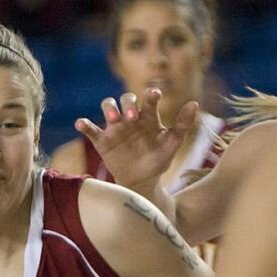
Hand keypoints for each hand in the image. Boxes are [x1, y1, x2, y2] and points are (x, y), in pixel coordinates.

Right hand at [75, 88, 198, 192]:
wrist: (142, 182)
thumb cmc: (158, 160)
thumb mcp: (172, 144)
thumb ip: (182, 125)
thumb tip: (194, 103)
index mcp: (148, 116)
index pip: (148, 99)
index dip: (150, 94)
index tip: (154, 95)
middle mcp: (131, 117)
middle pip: (126, 99)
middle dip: (128, 104)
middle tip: (133, 117)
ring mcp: (115, 128)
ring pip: (107, 106)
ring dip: (109, 109)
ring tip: (114, 119)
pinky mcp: (102, 140)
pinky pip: (91, 128)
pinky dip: (84, 124)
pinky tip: (81, 124)